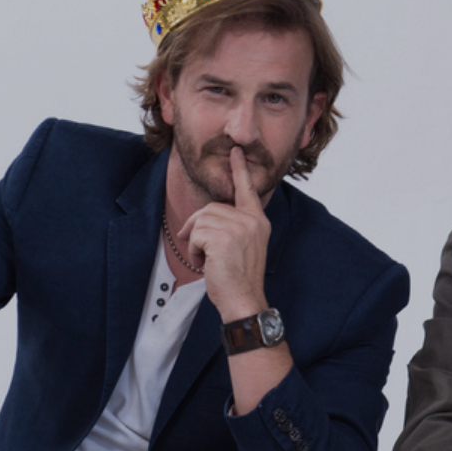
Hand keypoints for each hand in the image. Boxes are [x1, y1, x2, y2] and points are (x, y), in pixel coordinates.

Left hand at [177, 147, 270, 319]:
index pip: (248, 190)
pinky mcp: (223, 238)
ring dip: (196, 242)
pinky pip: (196, 234)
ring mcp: (239, 228)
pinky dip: (193, 250)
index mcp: (258, 221)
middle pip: (211, 208)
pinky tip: (204, 264)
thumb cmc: (239, 278)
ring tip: (206, 260)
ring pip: (201, 220)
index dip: (239, 170)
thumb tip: (204, 217)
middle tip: (200, 250)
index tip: (235, 152)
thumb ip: (233, 226)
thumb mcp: (243, 246)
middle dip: (198, 228)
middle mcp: (251, 220)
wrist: (243, 299)